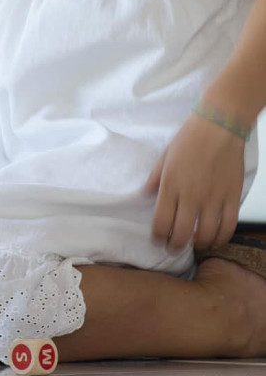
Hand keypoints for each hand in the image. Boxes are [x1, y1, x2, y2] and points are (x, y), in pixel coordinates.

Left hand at [146, 114, 246, 251]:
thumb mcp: (164, 156)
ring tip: (194, 244)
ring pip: (205, 235)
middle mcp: (191, 196)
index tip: (157, 241)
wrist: (218, 127)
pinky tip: (215, 240)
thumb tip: (144, 195)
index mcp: (170, 186)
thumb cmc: (189, 138)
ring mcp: (213, 198)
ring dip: (198, 245)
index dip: (158, 237)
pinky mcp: (232, 198)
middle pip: (181, 234)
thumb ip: (155, 178)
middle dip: (175, 246)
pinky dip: (221, 238)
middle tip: (173, 248)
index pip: (161, 222)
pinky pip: (228, 226)